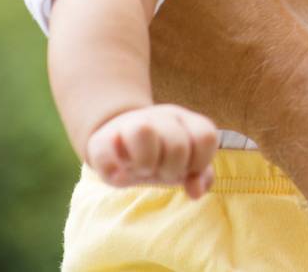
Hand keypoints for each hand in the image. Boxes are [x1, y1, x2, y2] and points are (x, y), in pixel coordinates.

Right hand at [84, 103, 218, 198]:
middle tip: (162, 171)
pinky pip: (105, 152)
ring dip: (146, 162)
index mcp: (185, 120)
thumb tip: (196, 191)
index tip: (188, 168)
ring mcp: (130, 124)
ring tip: (143, 169)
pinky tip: (121, 176)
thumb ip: (201, 175)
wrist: (119, 139)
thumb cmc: (160, 154)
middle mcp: (160, 117)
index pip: (206, 136)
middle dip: (173, 168)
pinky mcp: (101, 140)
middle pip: (177, 144)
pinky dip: (114, 172)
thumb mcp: (184, 163)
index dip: (200, 161)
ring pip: (143, 131)